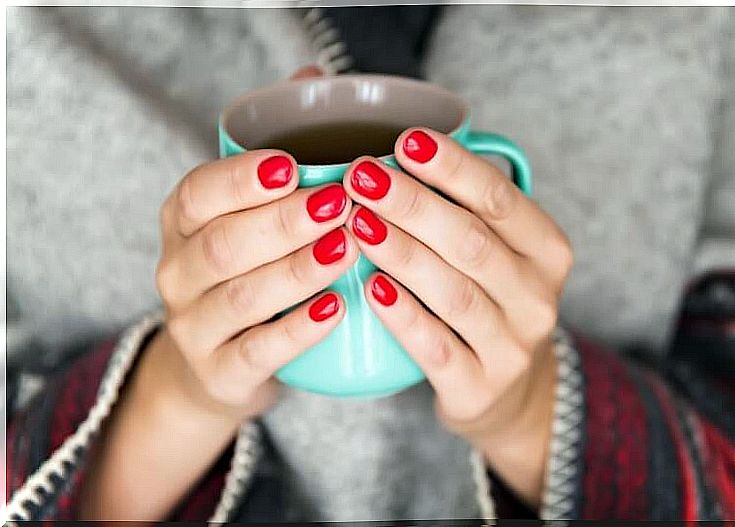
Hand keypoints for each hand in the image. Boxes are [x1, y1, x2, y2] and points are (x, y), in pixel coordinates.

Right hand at [79, 66, 354, 520]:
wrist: (214, 365)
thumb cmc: (246, 271)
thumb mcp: (246, 215)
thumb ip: (275, 152)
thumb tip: (311, 77)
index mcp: (183, 222)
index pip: (199, 193)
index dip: (243, 179)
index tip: (293, 166)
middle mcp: (178, 271)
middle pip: (225, 244)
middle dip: (284, 222)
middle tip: (341, 204)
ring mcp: (194, 326)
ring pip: (241, 296)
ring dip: (297, 270)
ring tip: (347, 248)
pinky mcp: (219, 373)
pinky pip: (257, 352)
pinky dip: (298, 331)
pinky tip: (337, 310)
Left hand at [342, 128, 572, 506]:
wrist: (504, 388)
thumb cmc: (486, 300)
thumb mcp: (496, 252)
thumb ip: (463, 208)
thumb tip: (396, 152)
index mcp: (547, 250)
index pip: (500, 199)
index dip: (452, 167)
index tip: (406, 140)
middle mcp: (537, 298)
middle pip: (472, 243)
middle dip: (413, 205)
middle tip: (362, 178)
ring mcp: (512, 348)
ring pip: (454, 293)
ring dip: (402, 253)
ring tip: (358, 224)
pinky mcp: (479, 388)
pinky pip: (437, 349)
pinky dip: (404, 316)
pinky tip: (371, 289)